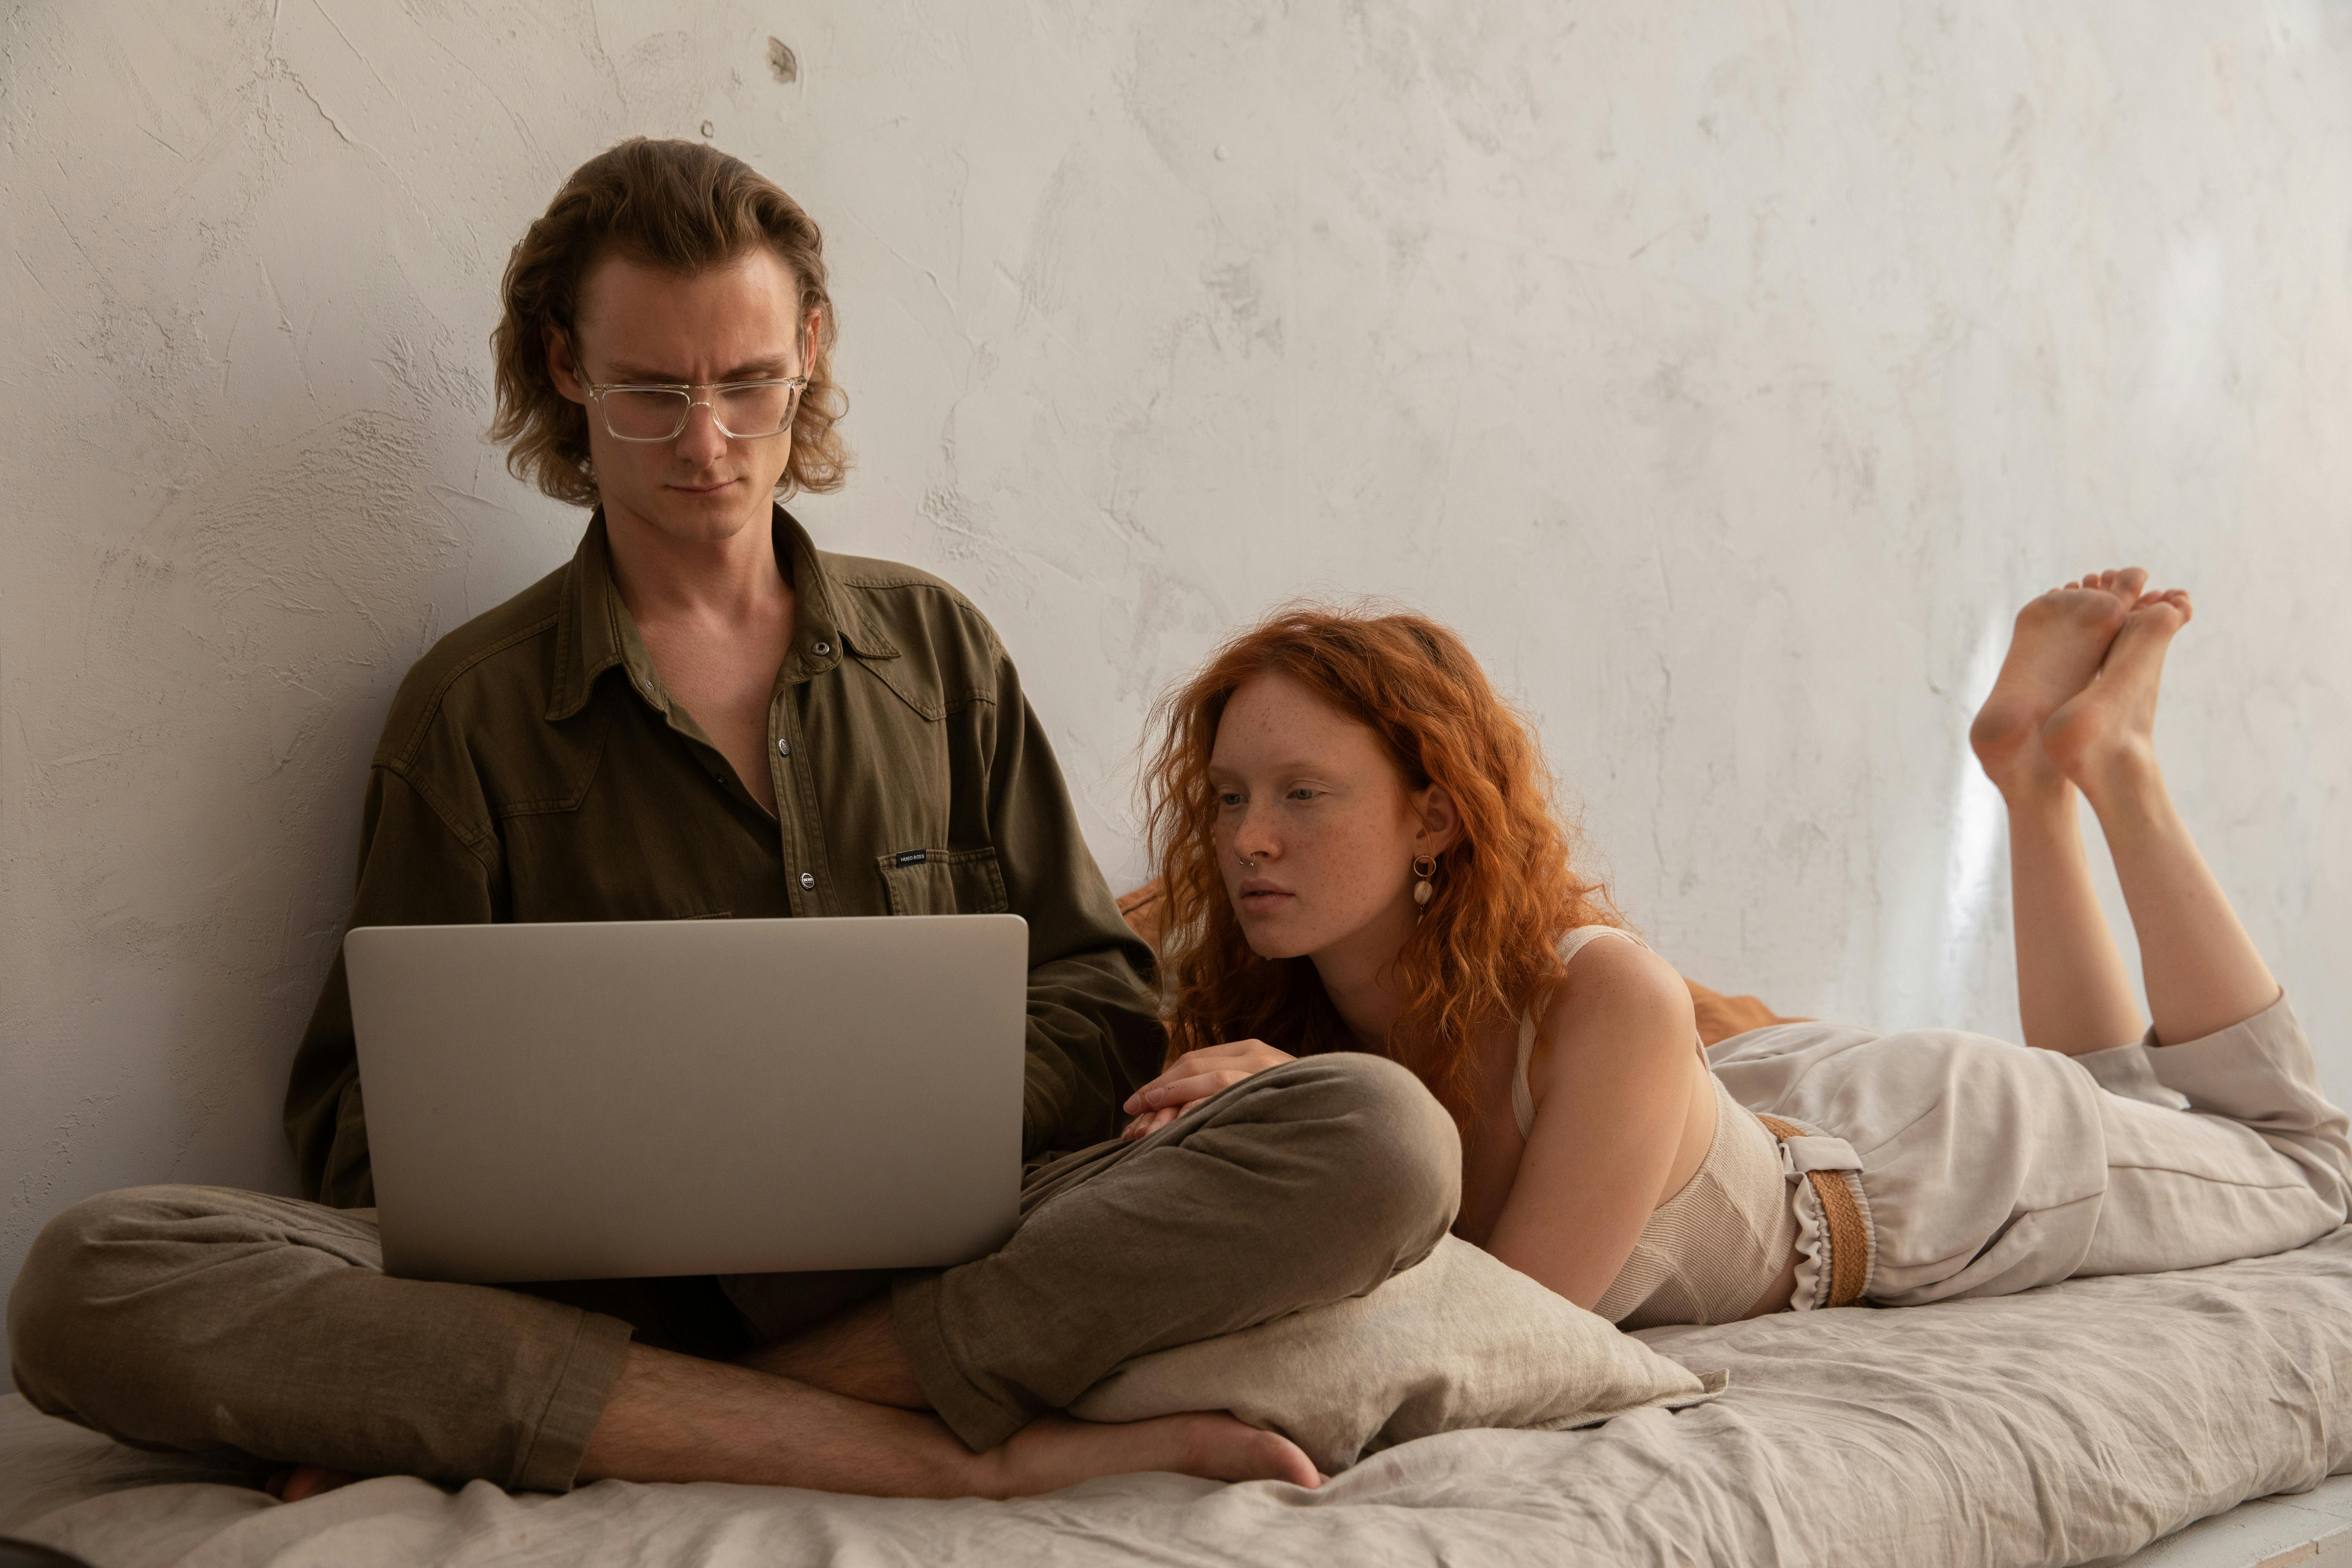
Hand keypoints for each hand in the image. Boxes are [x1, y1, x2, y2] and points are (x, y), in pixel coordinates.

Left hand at [1120, 1039, 1294, 1139]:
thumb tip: (1182, 1111)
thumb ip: (1229, 1091)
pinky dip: (1200, 1113)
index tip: (1134, 1107)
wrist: (1355, 1107)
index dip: (1159, 1084)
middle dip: (1156, 1096)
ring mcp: (1267, 1072)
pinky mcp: (1275, 1091)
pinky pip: (1228, 1100)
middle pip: (1191, 1069)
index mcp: (1249, 1050)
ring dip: (1170, 1108)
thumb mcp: (1262, 1089)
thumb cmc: (1302, 1108)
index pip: (1192, 1061)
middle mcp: (1256, 1055)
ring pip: (1206, 1083)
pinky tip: (1182, 1132)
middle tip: (1130, 1127)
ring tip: (1144, 1133)